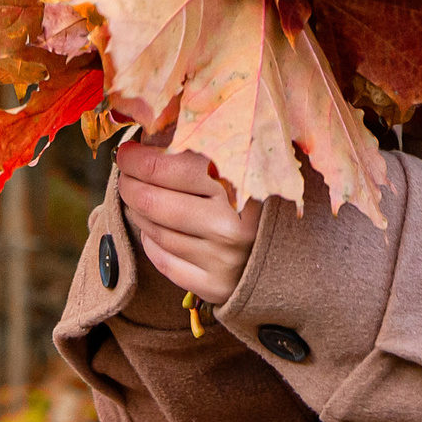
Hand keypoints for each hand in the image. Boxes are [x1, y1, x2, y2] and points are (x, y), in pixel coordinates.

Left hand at [118, 139, 260, 305]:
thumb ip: (208, 149)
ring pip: (155, 231)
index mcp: (238, 187)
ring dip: (136, 211)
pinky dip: (150, 242)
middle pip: (155, 202)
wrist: (297, 252)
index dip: (139, 159)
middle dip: (129, 184)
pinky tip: (152, 227)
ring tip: (135, 196)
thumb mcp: (248, 164)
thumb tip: (152, 134)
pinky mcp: (214, 286)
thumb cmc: (264, 198)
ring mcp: (221, 260)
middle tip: (124, 173)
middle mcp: (228, 226)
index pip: (171, 168)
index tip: (127, 151)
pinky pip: (164, 262)